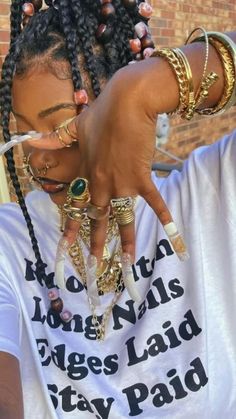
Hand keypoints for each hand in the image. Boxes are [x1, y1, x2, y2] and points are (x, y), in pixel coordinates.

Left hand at [29, 60, 187, 299]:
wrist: (127, 103)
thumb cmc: (102, 112)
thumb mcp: (75, 126)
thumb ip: (55, 138)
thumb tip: (29, 140)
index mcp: (87, 172)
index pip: (77, 204)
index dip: (72, 225)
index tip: (66, 244)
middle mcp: (102, 183)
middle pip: (98, 217)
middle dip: (96, 241)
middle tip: (94, 263)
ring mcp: (122, 183)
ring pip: (123, 217)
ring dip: (126, 239)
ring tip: (127, 259)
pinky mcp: (142, 178)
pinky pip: (153, 201)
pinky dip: (163, 216)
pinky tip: (171, 232)